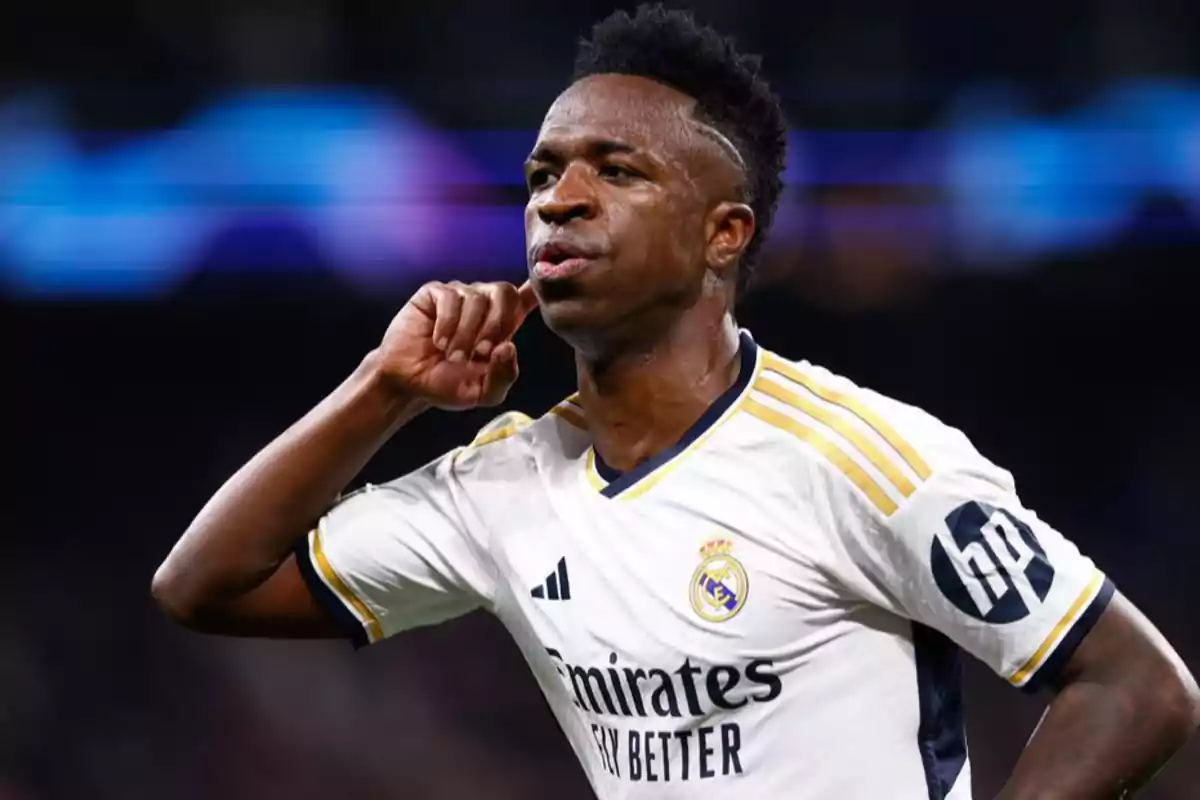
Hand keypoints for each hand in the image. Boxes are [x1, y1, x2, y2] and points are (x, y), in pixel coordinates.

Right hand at [374, 280, 538, 409]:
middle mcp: (483, 304)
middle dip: (496, 324)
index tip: (539, 287)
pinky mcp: (434, 294)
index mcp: (501, 325)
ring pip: (476, 298)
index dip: (536, 289)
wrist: (408, 383)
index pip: (524, 299)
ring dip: (467, 332)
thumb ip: (504, 375)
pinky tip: (439, 341)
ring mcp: (458, 296)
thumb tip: (509, 346)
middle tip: (481, 352)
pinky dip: (448, 323)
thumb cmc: (447, 384)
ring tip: (452, 356)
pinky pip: (450, 298)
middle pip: (504, 292)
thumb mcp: (483, 391)